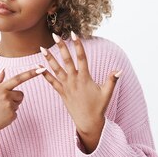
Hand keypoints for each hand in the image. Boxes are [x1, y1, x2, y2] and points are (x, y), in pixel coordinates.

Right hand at [0, 67, 44, 135]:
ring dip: (11, 107)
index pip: (18, 78)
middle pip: (20, 94)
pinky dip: (9, 116)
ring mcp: (9, 106)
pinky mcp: (12, 115)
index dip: (31, 73)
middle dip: (15, 98)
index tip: (42, 69)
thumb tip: (3, 70)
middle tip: (1, 104)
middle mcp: (6, 95)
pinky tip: (0, 117)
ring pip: (18, 104)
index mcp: (0, 88)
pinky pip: (15, 113)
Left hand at [37, 32, 121, 150]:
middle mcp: (74, 80)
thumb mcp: (107, 93)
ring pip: (56, 69)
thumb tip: (119, 70)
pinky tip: (38, 66)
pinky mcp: (61, 92)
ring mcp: (66, 86)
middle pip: (67, 60)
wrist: (87, 122)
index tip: (74, 34)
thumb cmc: (98, 107)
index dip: (78, 45)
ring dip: (49, 58)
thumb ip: (112, 80)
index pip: (82, 58)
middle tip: (55, 35)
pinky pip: (51, 82)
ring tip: (42, 48)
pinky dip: (45, 74)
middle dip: (61, 47)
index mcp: (85, 78)